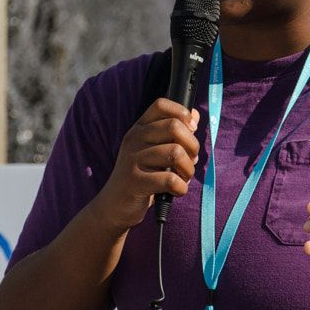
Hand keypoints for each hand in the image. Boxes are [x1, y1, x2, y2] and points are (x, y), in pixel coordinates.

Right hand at [90, 98, 199, 231]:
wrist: (115, 205)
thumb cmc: (142, 175)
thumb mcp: (154, 150)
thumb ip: (174, 133)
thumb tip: (194, 114)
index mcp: (139, 128)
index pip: (161, 104)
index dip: (182, 112)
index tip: (191, 128)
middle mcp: (134, 138)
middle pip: (174, 126)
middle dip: (192, 145)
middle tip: (190, 160)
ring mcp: (133, 159)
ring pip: (176, 153)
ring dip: (189, 169)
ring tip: (183, 177)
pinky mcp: (136, 181)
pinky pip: (171, 180)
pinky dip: (181, 188)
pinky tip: (175, 191)